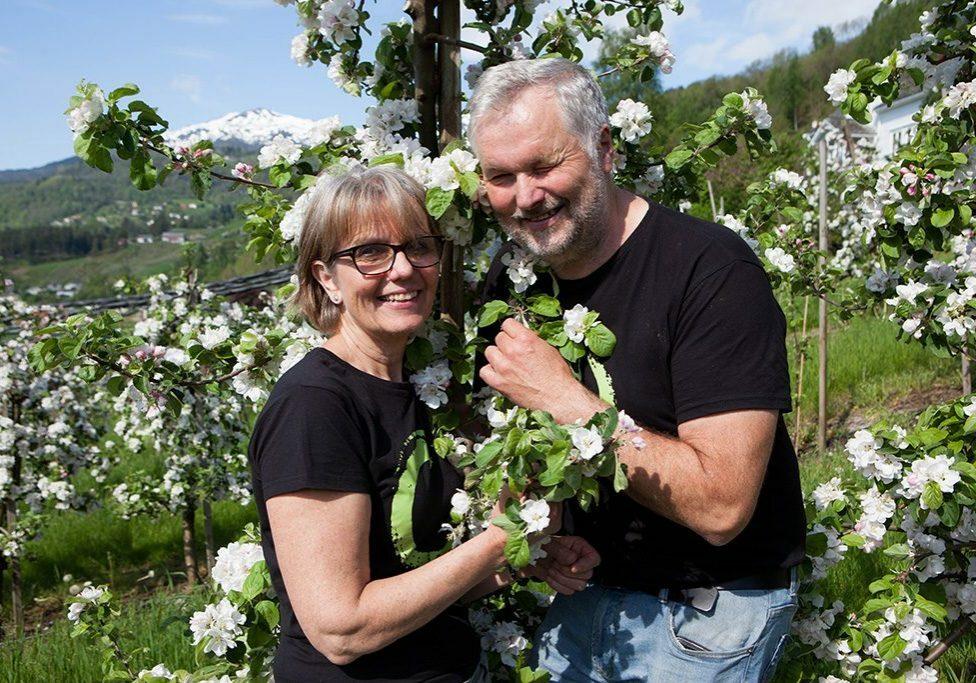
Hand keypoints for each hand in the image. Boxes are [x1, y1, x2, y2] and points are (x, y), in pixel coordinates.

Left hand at [479, 318, 605, 423]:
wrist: (558, 397)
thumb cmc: (557, 375)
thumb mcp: (548, 349)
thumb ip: (532, 340)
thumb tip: (522, 336)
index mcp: (526, 339)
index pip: (507, 324)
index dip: (511, 330)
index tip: (513, 334)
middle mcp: (513, 351)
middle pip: (499, 338)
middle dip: (506, 343)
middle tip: (513, 352)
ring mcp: (504, 367)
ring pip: (490, 352)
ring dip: (497, 356)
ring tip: (506, 362)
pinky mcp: (498, 382)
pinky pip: (484, 371)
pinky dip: (490, 371)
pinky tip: (499, 373)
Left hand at [523, 535, 600, 594]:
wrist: (532, 554)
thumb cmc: (542, 546)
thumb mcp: (550, 543)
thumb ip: (560, 550)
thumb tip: (571, 560)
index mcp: (581, 548)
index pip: (594, 559)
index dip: (585, 565)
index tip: (572, 568)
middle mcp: (582, 562)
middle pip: (587, 575)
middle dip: (567, 572)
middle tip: (553, 564)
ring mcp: (577, 575)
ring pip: (579, 585)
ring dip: (562, 579)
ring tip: (550, 569)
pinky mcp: (568, 584)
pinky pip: (569, 591)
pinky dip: (558, 586)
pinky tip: (549, 577)